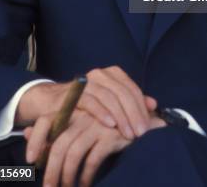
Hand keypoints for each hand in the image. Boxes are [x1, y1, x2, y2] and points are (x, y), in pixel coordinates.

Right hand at [16, 67, 157, 138]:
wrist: (52, 103)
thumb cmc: (86, 104)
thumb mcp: (110, 102)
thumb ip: (131, 102)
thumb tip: (153, 104)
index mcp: (113, 74)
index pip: (132, 89)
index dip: (142, 108)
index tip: (148, 127)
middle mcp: (101, 74)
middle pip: (123, 93)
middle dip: (134, 114)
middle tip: (141, 133)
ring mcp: (86, 82)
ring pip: (109, 97)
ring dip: (121, 116)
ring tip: (129, 133)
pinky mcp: (73, 92)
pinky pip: (90, 101)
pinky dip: (102, 113)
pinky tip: (110, 125)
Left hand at [24, 110, 165, 186]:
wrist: (138, 121)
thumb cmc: (101, 124)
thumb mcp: (77, 124)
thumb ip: (53, 127)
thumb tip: (25, 133)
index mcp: (72, 108)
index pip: (46, 120)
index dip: (35, 140)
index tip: (30, 161)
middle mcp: (82, 114)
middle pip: (58, 145)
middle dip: (51, 172)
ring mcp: (96, 123)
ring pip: (72, 155)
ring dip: (67, 177)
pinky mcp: (110, 135)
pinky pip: (91, 161)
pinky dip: (86, 177)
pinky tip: (86, 185)